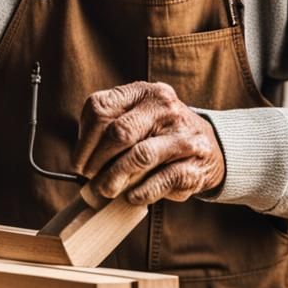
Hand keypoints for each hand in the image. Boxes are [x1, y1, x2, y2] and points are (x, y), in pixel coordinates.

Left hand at [71, 81, 224, 204]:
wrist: (208, 146)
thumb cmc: (159, 135)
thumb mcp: (136, 118)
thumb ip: (108, 130)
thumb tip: (81, 163)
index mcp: (143, 91)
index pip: (101, 109)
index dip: (84, 141)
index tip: (79, 163)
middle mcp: (164, 106)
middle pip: (119, 133)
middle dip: (98, 161)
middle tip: (91, 179)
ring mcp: (182, 134)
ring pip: (139, 156)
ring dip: (115, 179)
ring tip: (106, 190)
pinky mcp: (194, 162)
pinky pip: (160, 180)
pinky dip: (140, 192)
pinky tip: (132, 196)